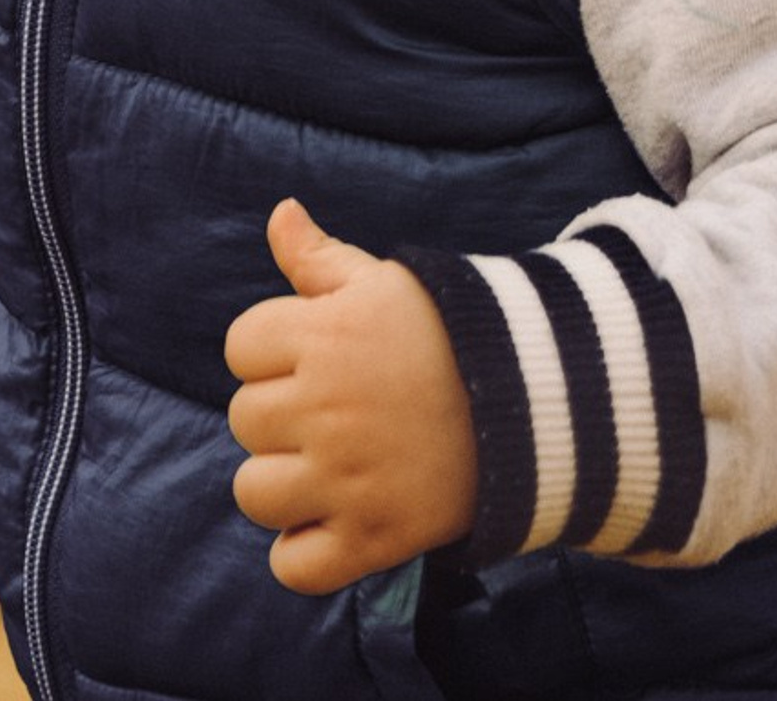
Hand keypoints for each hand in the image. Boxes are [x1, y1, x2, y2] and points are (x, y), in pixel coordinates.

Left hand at [223, 199, 476, 594]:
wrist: (535, 400)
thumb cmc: (447, 331)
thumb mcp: (383, 282)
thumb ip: (319, 257)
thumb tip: (280, 211)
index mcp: (324, 336)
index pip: (241, 347)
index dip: (274, 348)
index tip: (318, 353)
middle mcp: (326, 408)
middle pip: (244, 418)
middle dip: (282, 411)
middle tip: (337, 406)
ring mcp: (347, 480)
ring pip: (254, 493)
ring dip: (283, 481)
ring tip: (330, 463)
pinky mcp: (373, 539)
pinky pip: (293, 565)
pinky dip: (303, 551)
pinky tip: (334, 517)